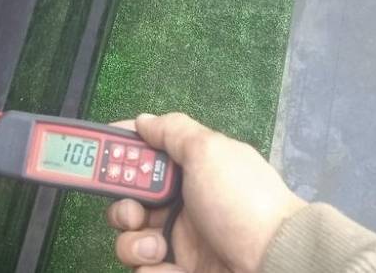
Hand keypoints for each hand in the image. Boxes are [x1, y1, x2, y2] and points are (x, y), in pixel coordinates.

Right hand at [106, 113, 305, 272]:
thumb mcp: (209, 152)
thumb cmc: (243, 204)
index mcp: (192, 171)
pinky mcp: (180, 270)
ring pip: (131, 238)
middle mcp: (183, 204)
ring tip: (158, 247)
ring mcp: (182, 241)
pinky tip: (171, 266)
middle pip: (130, 201)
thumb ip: (173, 131)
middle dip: (122, 205)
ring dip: (135, 242)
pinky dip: (153, 269)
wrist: (274, 264)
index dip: (122, 154)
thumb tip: (144, 119)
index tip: (101, 156)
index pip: (146, 156)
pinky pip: (146, 269)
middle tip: (136, 212)